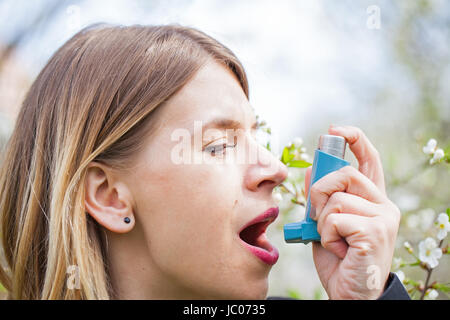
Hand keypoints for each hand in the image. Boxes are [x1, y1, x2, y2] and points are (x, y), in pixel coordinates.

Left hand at [305, 125, 400, 298]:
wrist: (348, 295)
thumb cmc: (338, 260)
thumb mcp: (323, 224)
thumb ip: (320, 198)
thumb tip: (312, 166)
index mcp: (372, 200)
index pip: (369, 160)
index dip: (355, 140)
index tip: (336, 130)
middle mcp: (384, 205)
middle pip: (345, 173)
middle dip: (319, 192)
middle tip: (317, 216)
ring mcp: (383, 218)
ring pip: (336, 198)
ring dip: (321, 222)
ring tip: (333, 241)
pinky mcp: (375, 231)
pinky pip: (335, 218)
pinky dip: (326, 235)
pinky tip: (339, 250)